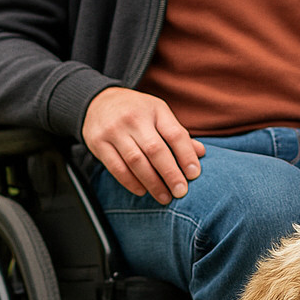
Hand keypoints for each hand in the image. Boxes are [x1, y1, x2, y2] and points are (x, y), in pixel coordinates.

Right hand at [81, 88, 204, 203]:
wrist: (98, 101)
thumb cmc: (137, 112)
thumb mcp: (159, 114)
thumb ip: (177, 134)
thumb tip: (201, 153)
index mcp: (155, 110)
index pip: (175, 134)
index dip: (186, 156)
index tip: (194, 175)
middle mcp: (134, 118)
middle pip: (155, 150)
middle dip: (170, 174)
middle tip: (180, 192)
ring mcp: (114, 130)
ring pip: (136, 161)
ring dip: (152, 183)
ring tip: (164, 197)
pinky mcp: (98, 143)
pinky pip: (116, 167)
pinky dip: (130, 182)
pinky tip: (142, 191)